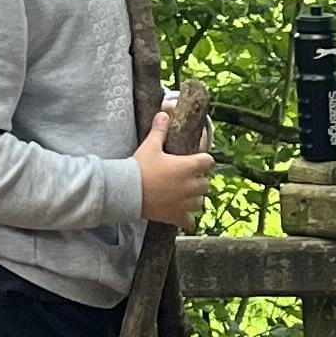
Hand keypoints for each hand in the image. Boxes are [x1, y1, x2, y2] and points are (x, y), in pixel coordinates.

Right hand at [135, 109, 216, 229]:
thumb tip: (163, 114)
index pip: (209, 161)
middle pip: (205, 183)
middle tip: (187, 178)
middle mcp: (190, 186)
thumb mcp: (150, 146)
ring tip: (185, 196)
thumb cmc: (140, 167)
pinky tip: (182, 217)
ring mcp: (184, 203)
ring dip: (195, 199)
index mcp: (188, 167)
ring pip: (200, 203)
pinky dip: (187, 220)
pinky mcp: (176, 216)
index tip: (197, 160)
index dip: (204, 160)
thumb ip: (159, 130)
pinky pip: (189, 222)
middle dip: (198, 180)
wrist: (126, 191)